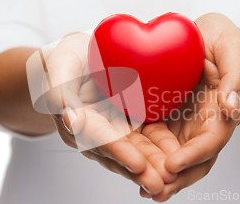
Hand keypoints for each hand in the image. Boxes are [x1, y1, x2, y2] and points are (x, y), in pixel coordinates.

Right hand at [41, 33, 175, 194]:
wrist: (83, 55)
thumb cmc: (69, 58)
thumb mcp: (60, 65)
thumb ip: (59, 90)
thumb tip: (71, 118)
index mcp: (78, 120)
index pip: (98, 138)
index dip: (118, 151)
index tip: (137, 164)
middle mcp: (98, 131)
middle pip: (120, 153)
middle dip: (140, 169)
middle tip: (161, 183)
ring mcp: (116, 129)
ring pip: (136, 150)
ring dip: (154, 166)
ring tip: (172, 179)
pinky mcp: (132, 124)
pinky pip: (148, 138)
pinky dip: (162, 149)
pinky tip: (179, 158)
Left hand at [140, 13, 239, 200]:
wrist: (205, 38)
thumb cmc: (224, 41)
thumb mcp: (234, 49)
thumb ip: (237, 77)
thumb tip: (232, 109)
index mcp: (222, 113)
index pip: (211, 142)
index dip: (193, 156)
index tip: (173, 165)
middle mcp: (203, 125)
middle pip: (193, 161)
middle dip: (176, 179)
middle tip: (154, 191)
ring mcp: (183, 125)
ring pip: (173, 157)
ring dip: (159, 175)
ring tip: (143, 189)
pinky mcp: (164, 119)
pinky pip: (155, 142)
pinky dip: (145, 156)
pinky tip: (130, 165)